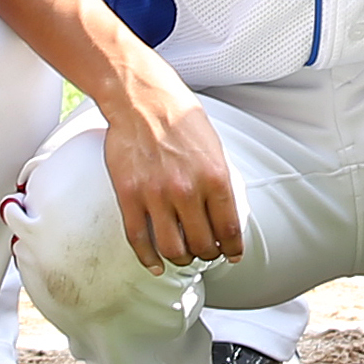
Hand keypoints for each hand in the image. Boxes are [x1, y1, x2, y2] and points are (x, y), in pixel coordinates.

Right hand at [97, 63, 244, 271]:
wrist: (142, 99)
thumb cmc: (179, 118)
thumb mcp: (214, 148)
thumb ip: (219, 183)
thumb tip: (225, 216)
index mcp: (215, 177)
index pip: (230, 230)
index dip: (233, 250)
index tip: (232, 255)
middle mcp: (187, 190)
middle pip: (203, 245)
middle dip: (208, 255)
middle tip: (206, 253)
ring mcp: (156, 195)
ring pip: (173, 249)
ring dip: (182, 259)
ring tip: (184, 255)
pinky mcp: (129, 196)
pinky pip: (139, 239)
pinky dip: (148, 258)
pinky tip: (156, 263)